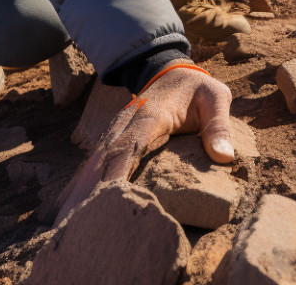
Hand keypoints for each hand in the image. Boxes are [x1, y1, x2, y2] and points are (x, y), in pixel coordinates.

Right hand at [54, 64, 232, 223]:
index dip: (117, 173)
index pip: (130, 147)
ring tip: (70, 222)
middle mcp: (126, 123)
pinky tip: (73, 208)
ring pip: (94, 163)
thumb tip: (224, 158)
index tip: (109, 198)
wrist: (172, 71)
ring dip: (82, 191)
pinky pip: (96, 163)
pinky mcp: (113, 139)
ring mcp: (116, 131)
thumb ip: (219, 127)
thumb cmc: (197, 89)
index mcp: (150, 116)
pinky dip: (84, 184)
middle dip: (91, 191)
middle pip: (104, 160)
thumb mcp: (216, 99)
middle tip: (81, 223)